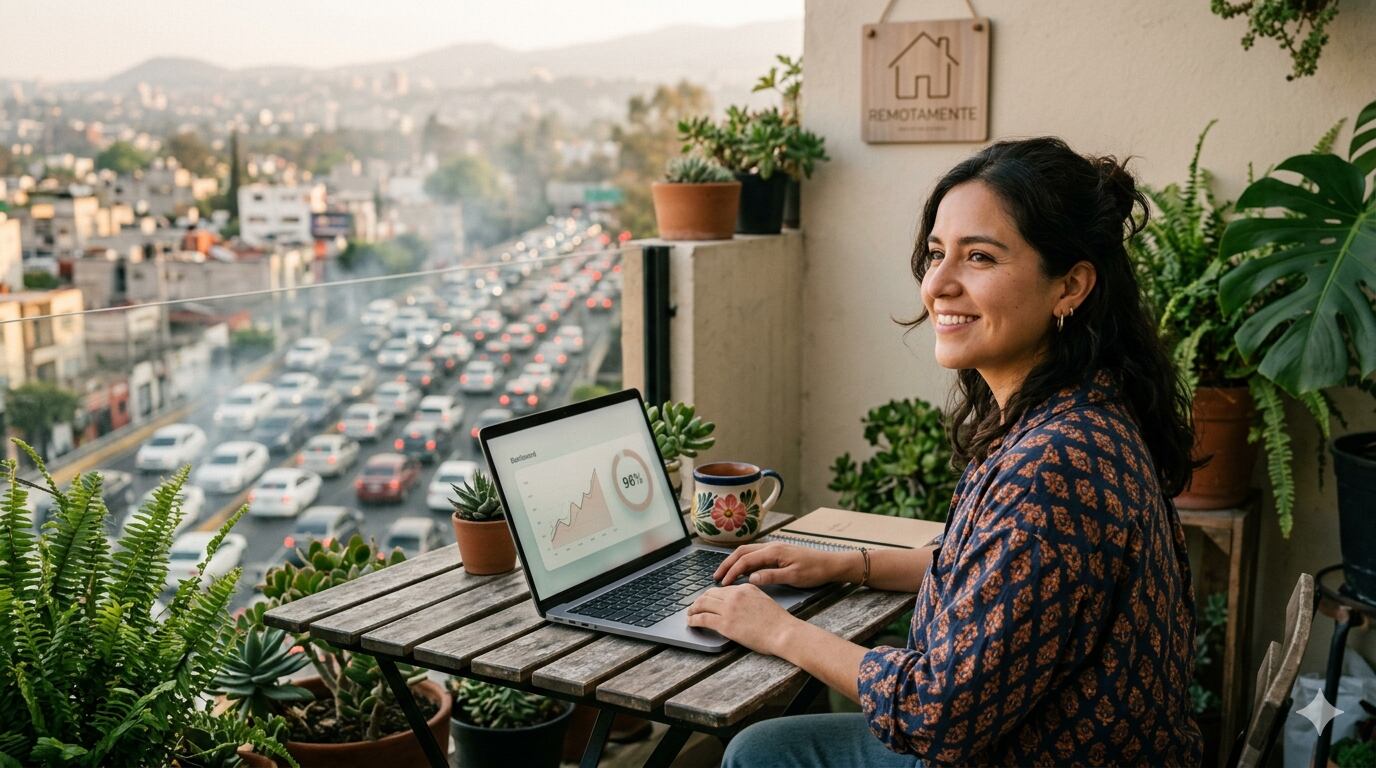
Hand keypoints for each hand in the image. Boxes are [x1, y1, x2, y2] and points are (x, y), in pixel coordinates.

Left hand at [686, 583, 799, 654]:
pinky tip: (691, 622)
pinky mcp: (725, 624)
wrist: (783, 632)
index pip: (722, 589)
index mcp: (745, 588)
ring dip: (693, 609)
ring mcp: (729, 609)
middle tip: (694, 606)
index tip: (707, 600)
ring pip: (702, 604)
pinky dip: (693, 620)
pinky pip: (702, 619)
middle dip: (699, 600)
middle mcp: (735, 595)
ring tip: (690, 614)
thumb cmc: (778, 622)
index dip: (712, 595)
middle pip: (709, 594)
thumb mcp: (763, 601)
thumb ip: (749, 599)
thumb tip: (738, 605)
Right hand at [713, 542, 848, 588]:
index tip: (723, 583)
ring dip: (735, 561)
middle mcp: (772, 547)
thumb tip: (750, 579)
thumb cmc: (815, 571)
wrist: (831, 564)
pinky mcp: (778, 553)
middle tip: (716, 576)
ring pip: (748, 552)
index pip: (746, 559)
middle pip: (742, 552)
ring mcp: (774, 549)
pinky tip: (742, 572)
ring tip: (725, 574)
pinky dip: (744, 562)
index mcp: (774, 551)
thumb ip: (771, 576)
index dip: (732, 571)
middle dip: (727, 563)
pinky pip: (756, 555)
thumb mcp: (794, 577)